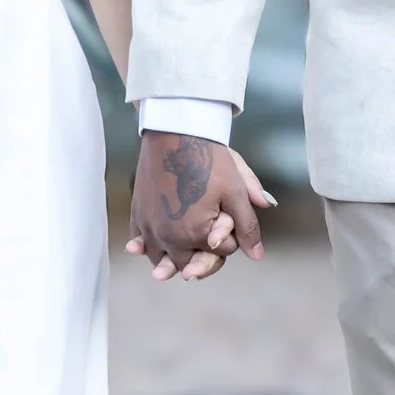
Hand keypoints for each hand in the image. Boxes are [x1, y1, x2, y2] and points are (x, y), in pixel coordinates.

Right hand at [126, 132, 276, 280]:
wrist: (175, 131)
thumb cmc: (208, 158)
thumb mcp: (235, 191)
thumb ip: (247, 226)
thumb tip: (257, 255)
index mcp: (195, 234)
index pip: (222, 252)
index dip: (230, 236)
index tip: (227, 215)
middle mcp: (168, 237)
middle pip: (191, 263)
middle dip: (203, 252)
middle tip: (210, 233)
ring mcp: (149, 227)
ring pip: (163, 259)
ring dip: (172, 257)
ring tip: (181, 251)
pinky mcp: (137, 214)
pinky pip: (141, 242)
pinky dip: (147, 245)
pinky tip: (151, 243)